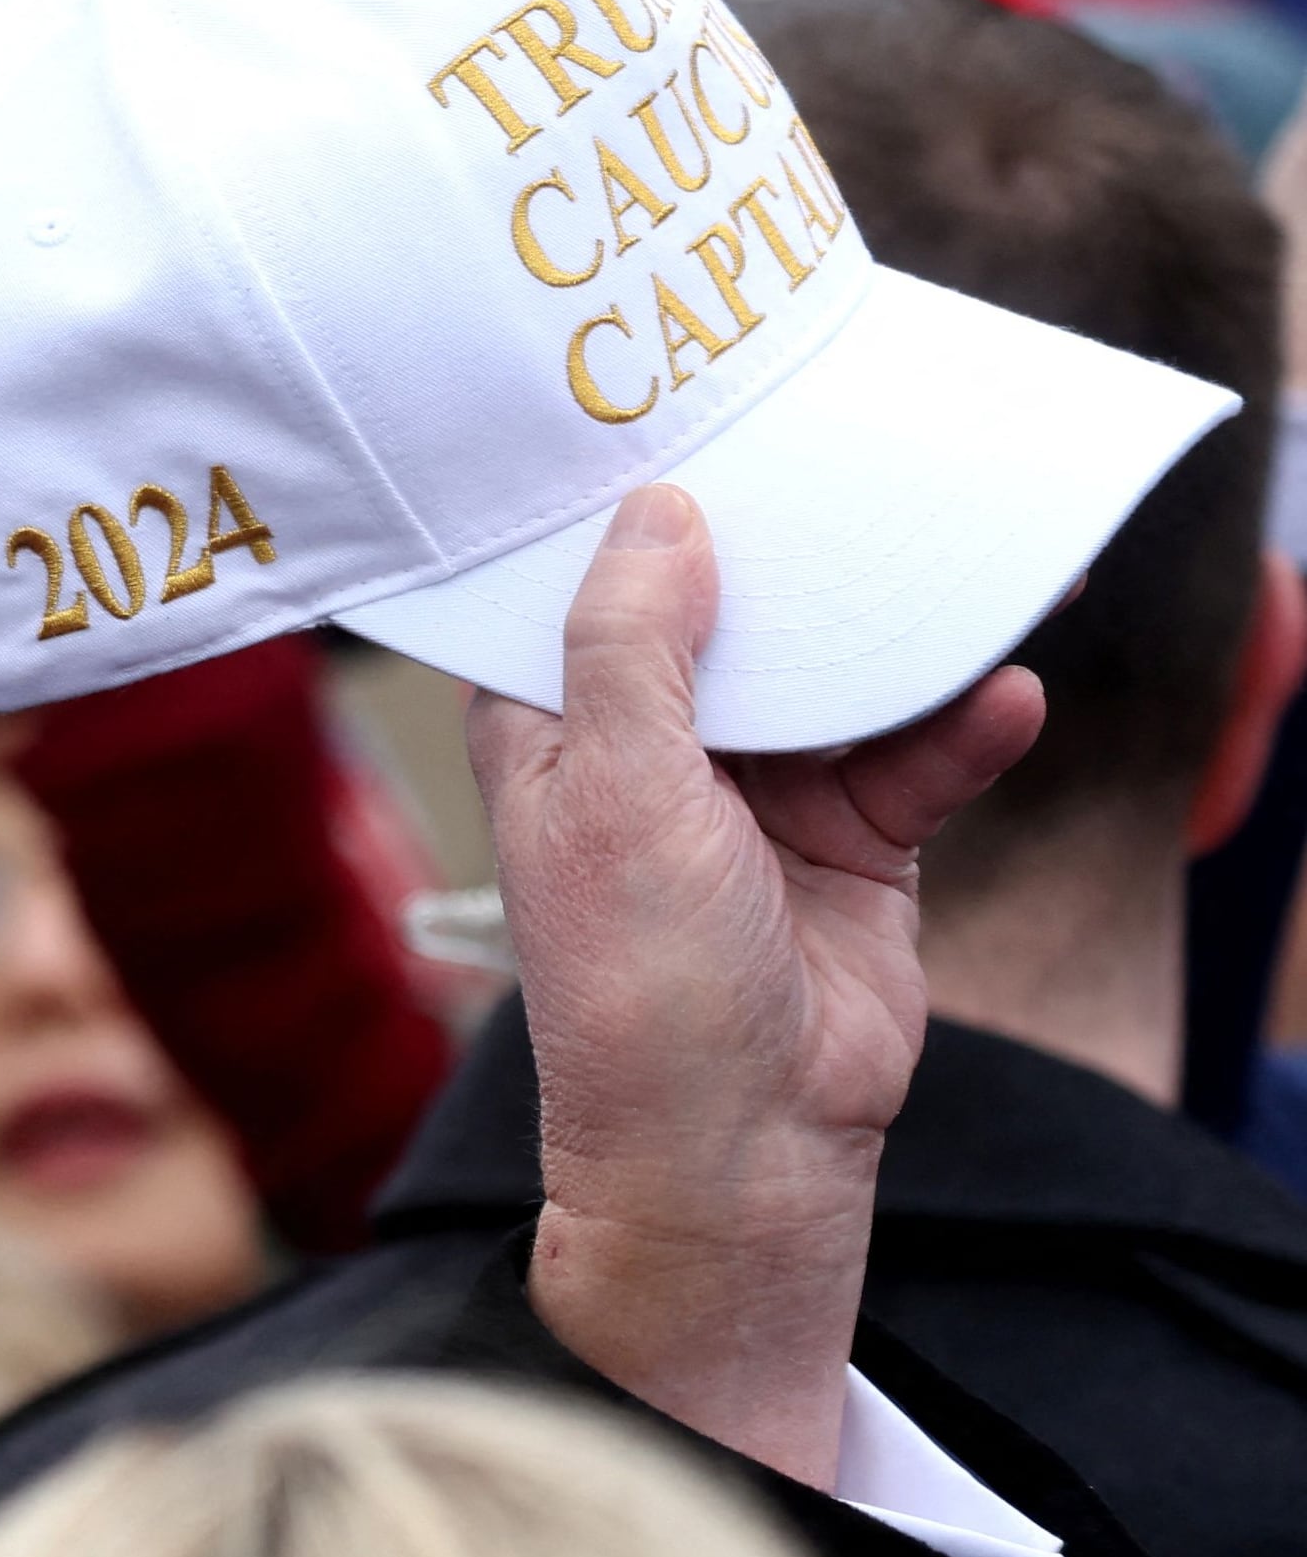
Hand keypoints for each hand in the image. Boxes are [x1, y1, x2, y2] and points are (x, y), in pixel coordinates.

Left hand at [477, 485, 1042, 1484]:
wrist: (742, 1147)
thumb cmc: (639, 982)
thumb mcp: (614, 787)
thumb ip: (635, 647)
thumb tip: (658, 510)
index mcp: (551, 733)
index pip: (569, 593)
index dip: (611, 513)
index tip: (663, 409)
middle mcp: (648, 752)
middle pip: (719, 615)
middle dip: (777, 547)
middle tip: (839, 439)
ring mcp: (757, 795)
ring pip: (832, 671)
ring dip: (887, 625)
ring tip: (948, 544)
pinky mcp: (857, 842)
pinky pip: (919, 753)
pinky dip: (961, 723)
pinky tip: (1004, 688)